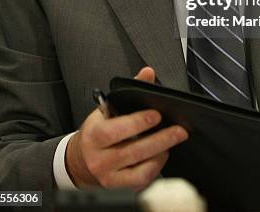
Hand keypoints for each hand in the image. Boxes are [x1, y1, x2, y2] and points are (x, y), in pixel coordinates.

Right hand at [65, 67, 187, 189]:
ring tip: (173, 141)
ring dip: (161, 153)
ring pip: (140, 168)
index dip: (138, 123)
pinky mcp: (118, 187)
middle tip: (179, 130)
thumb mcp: (107, 108)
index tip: (156, 115)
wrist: (80, 160)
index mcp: (94, 135)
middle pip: (134, 151)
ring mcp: (108, 176)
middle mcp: (99, 158)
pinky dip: (156, 168)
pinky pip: (141, 180)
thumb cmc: (97, 131)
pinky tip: (162, 155)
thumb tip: (147, 73)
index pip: (115, 130)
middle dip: (161, 139)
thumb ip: (129, 90)